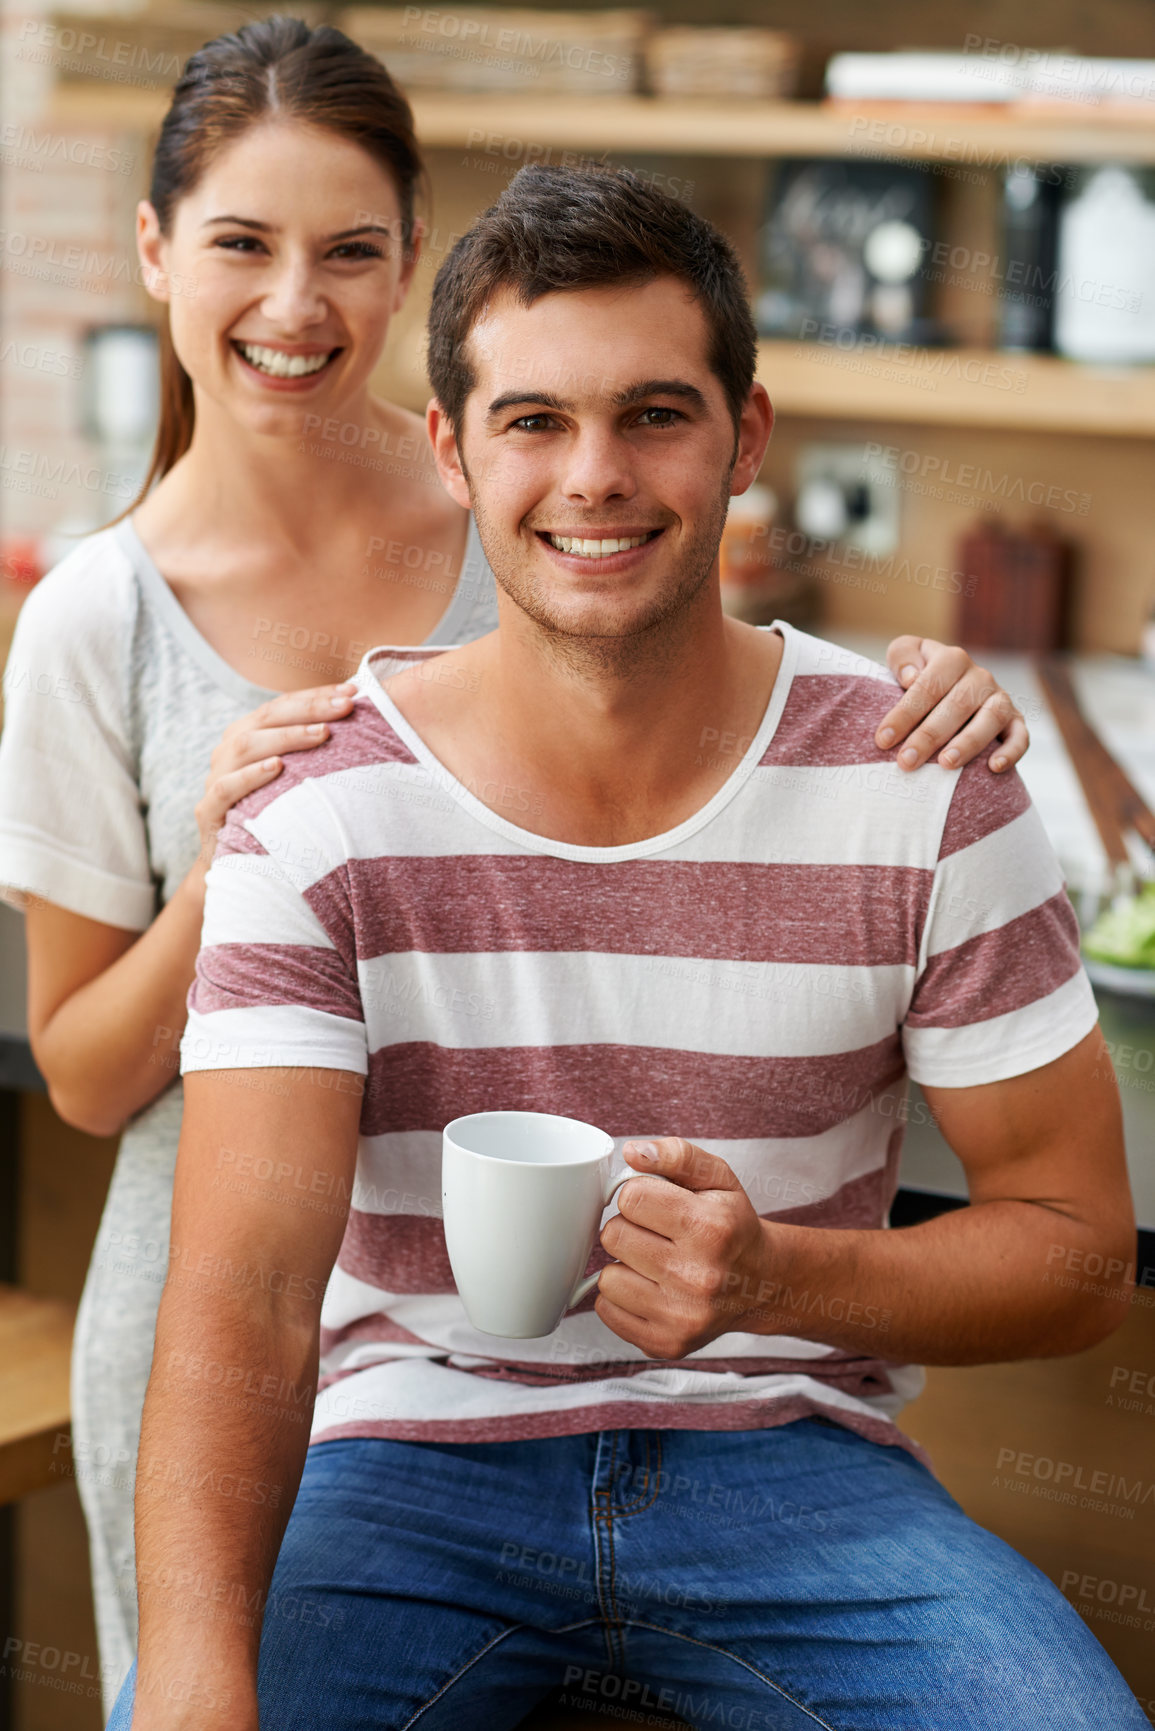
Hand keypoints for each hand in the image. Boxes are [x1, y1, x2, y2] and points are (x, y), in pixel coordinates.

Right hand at [193, 682, 357, 866]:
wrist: (238, 867)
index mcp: (249, 734)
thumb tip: (359, 724)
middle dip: (309, 709)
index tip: (352, 693)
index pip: (283, 705)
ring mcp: (216, 778)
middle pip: (267, 718)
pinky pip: (226, 788)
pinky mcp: (208, 811)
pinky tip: (277, 768)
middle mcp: (229, 750)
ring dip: (286, 737)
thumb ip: (315, 751)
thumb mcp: (295, 779)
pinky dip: (251, 776)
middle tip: (345, 707)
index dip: (316, 696)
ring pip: (246, 746)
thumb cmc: (275, 814)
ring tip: (321, 733)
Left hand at [593, 1138, 766, 1358]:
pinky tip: (651, 1289)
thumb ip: (676, 1155)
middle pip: (614, 1236)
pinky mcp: (667, 1343)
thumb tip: (632, 1153)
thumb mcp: (718, 1178)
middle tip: (656, 1234)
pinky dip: (622, 1297)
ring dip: (624, 1266)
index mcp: (711, 1227)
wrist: (763, 1284)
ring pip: (607, 1278)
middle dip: (628, 1229)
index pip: (631, 1198)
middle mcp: (699, 1276)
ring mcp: (683, 1316)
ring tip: (654, 1264)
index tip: (655, 1204)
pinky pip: (607, 1311)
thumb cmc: (733, 1226)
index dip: (638, 1196)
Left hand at [878, 637, 1028, 772]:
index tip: (883, 740)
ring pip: (990, 719)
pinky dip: (1011, 751)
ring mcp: (1000, 699)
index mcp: (952, 659)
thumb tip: (910, 677)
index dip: (904, 714)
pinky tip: (993, 768)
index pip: (927, 686)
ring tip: (945, 764)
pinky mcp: (1015, 721)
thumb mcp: (904, 657)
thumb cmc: (919, 679)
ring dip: (969, 743)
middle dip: (929, 736)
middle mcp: (980, 677)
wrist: (949, 692)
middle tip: (906, 761)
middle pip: (956, 705)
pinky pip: (1020, 736)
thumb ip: (902, 657)